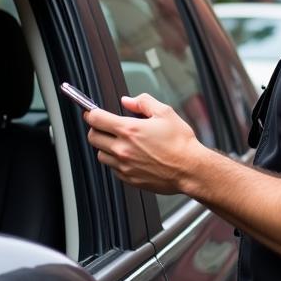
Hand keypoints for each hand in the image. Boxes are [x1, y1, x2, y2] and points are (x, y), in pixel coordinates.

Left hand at [84, 94, 201, 194]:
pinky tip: (130, 156)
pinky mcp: (129, 179)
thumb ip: (143, 102)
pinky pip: (113, 169)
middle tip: (106, 126)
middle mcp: (123, 149)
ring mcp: (124, 166)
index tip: (92, 112)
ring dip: (105, 146)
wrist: (190, 169)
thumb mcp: (165, 112)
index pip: (96, 119)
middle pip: (92, 137)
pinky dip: (116, 161)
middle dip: (96, 129)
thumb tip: (128, 101)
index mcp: (129, 130)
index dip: (91, 113)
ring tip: (120, 142)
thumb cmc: (180, 143)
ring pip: (100, 154)